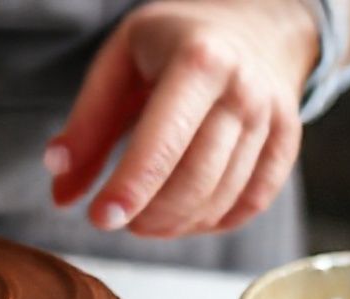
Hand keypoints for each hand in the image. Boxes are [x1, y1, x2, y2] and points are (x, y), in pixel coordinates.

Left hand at [48, 0, 318, 236]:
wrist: (255, 22)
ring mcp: (272, 117)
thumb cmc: (172, 42)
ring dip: (174, 224)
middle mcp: (243, 91)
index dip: (130, 189)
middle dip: (149, 214)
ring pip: (223, 196)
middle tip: (114, 219)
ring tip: (142, 220)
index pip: (163, 143)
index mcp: (197, 61)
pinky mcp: (288, 141)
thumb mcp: (119, 61)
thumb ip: (86, 124)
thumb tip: (61, 191)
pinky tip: (181, 218)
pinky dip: (212, 222)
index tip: (100, 219)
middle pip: (195, 178)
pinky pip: (252, 202)